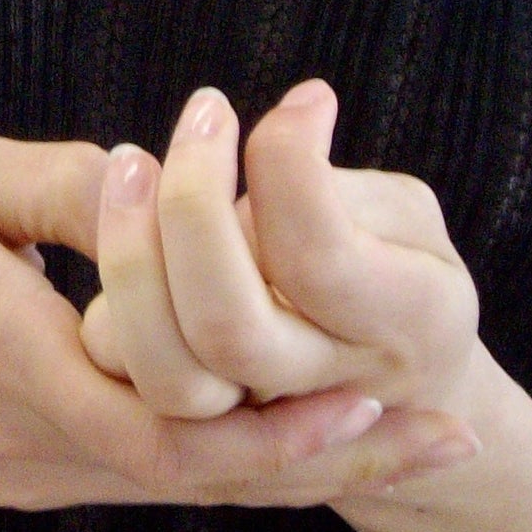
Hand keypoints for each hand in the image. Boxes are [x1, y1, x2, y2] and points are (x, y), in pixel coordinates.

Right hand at [0, 129, 474, 511]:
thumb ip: (59, 182)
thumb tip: (164, 173)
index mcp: (10, 359)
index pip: (171, 424)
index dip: (282, 425)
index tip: (376, 390)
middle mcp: (24, 440)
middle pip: (203, 480)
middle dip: (330, 459)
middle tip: (441, 434)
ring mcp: (17, 470)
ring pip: (179, 488)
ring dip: (291, 466)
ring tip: (400, 440)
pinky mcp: (12, 471)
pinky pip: (139, 475)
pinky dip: (223, 462)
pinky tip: (290, 437)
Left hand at [78, 79, 484, 434]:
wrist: (407, 379)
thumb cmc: (401, 262)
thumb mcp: (404, 215)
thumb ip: (332, 191)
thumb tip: (245, 144)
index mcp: (414, 319)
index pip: (317, 257)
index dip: (288, 165)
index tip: (303, 101)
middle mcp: (337, 387)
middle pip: (227, 328)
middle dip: (190, 210)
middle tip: (204, 113)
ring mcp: (267, 420)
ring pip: (167, 377)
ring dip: (131, 260)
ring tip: (133, 164)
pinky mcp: (203, 430)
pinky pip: (132, 383)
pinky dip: (117, 303)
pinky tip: (124, 224)